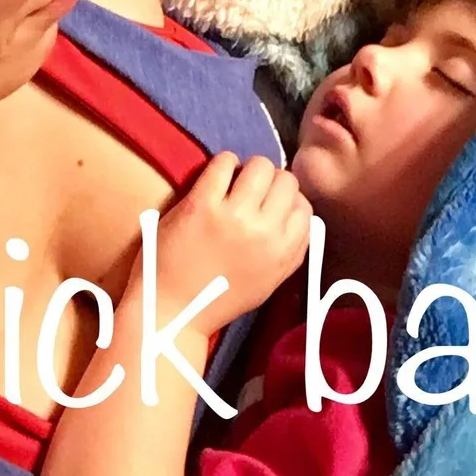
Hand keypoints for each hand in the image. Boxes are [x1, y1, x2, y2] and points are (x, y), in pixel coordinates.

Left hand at [149, 153, 312, 335]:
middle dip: (271, 182)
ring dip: (249, 168)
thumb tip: (302, 216)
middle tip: (252, 191)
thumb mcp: (269, 282)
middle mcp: (265, 232)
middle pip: (286, 182)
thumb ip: (291, 251)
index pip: (304, 207)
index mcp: (283, 253)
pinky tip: (215, 177)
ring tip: (234, 181)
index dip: (288, 202)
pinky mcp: (202, 205)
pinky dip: (223, 163)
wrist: (171, 312)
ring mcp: (234, 216)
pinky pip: (224, 163)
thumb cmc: (218, 300)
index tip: (271, 204)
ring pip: (260, 166)